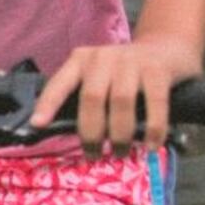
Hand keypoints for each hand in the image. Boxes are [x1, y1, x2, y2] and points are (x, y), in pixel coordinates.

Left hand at [30, 37, 201, 150]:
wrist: (167, 49)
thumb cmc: (125, 74)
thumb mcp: (99, 79)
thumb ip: (82, 99)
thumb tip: (62, 134)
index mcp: (81, 60)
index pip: (60, 83)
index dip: (47, 104)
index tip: (37, 125)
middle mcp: (103, 57)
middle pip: (91, 97)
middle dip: (91, 132)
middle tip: (93, 155)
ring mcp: (131, 61)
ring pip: (120, 101)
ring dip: (119, 134)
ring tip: (119, 153)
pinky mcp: (157, 69)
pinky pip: (154, 103)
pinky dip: (152, 128)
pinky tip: (150, 146)